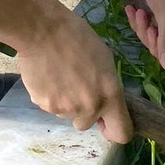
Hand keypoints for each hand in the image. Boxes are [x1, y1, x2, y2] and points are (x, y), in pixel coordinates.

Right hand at [15, 2, 132, 143]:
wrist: (43, 31)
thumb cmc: (78, 37)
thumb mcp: (105, 60)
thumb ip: (107, 87)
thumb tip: (103, 102)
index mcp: (109, 95)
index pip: (121, 133)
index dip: (114, 130)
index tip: (106, 122)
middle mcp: (89, 107)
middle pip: (86, 124)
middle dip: (84, 111)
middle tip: (77, 87)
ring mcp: (65, 109)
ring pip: (67, 114)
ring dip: (66, 102)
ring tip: (61, 75)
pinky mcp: (44, 105)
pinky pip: (50, 106)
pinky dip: (50, 96)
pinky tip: (48, 75)